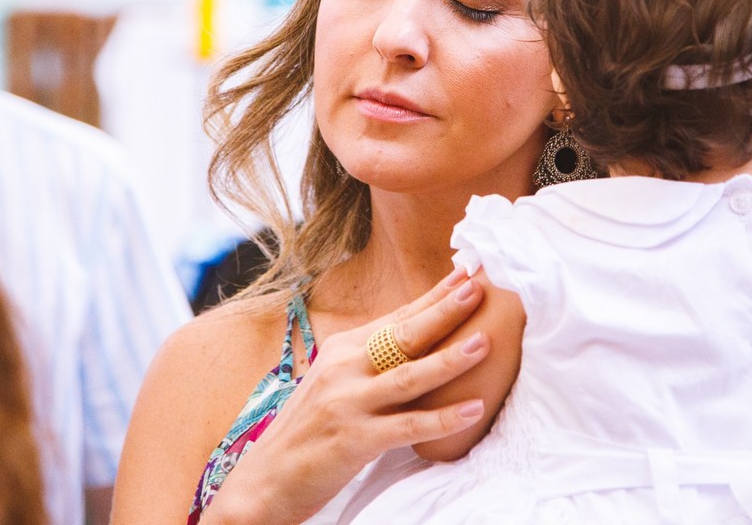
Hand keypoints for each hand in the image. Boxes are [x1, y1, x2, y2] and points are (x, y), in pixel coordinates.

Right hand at [203, 268, 489, 523]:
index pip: (396, 316)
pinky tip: (473, 409)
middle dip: (445, 310)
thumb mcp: (335, 382)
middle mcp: (343, 368)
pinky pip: (407, 427)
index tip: (466, 272)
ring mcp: (347, 402)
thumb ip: (369, 360)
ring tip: (485, 342)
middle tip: (480, 287)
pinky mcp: (353, 439)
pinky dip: (443, 419)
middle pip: (404, 334)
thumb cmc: (309, 429)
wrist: (265, 478)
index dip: (433, 295)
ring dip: (450, 358)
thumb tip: (413, 336)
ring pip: (408, 375)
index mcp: (341, 349)